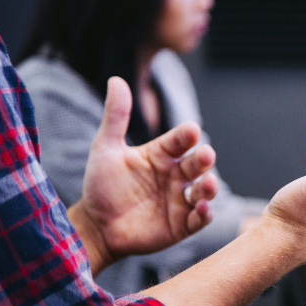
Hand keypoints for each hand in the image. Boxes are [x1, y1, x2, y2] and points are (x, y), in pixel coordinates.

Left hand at [68, 77, 218, 274]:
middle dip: (204, 159)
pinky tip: (202, 209)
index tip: (191, 130)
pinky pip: (199, 218)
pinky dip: (205, 214)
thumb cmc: (101, 186)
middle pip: (196, 164)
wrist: (96, 226)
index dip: (186, 136)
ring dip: (210, 187)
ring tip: (208, 184)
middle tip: (205, 155)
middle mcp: (175, 175)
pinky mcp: (182, 224)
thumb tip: (116, 79)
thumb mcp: (105, 148)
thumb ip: (115, 116)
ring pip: (204, 190)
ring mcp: (180, 200)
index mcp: (162, 155)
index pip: (179, 141)